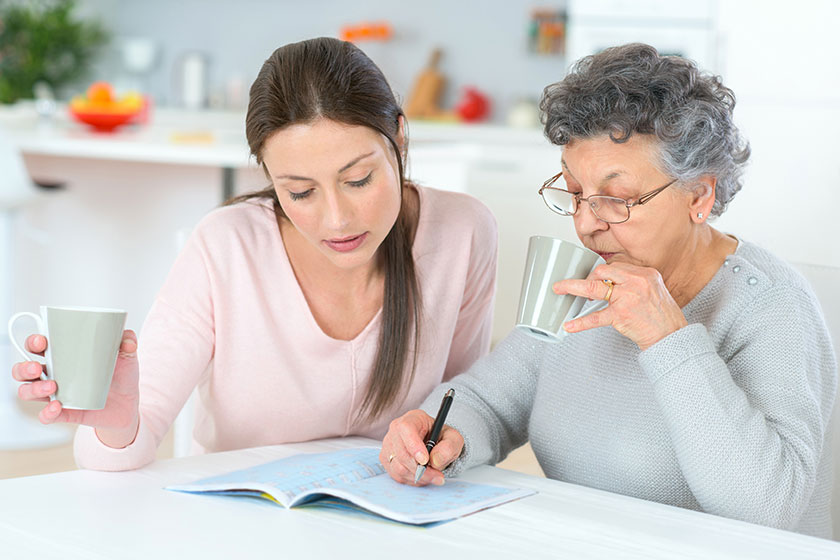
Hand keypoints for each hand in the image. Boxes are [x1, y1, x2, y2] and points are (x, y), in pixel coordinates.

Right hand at [11, 330, 140, 447]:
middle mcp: (54, 374)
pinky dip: (47, 413)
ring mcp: (57, 394)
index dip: (33, 342)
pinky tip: (57, 407)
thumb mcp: (127, 356)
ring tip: (51, 387)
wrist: (129, 404)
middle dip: (24, 368)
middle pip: (24, 370)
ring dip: (33, 389)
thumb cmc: (121, 376)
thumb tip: (128, 339)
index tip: (42, 341)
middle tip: (37, 368)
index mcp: (64, 356)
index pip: (38, 346)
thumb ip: (128, 342)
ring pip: (28, 392)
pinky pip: (46, 416)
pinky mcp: (64, 413)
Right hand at [379, 409, 463, 485]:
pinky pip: (396, 475)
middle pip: (401, 452)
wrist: (434, 445)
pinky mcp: (386, 459)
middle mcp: (396, 430)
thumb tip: (434, 460)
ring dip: (417, 476)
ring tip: (432, 476)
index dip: (414, 446)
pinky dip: (411, 480)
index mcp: (413, 418)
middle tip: (437, 475)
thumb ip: (449, 447)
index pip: (406, 429)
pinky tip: (422, 476)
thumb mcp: (454, 439)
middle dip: (420, 469)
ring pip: (398, 466)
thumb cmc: (441, 438)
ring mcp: (389, 444)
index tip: (425, 461)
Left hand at [554, 262, 687, 349]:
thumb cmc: (662, 316)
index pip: (616, 266)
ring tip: (559, 289)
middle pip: (602, 271)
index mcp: (645, 273)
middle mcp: (636, 281)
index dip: (601, 273)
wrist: (672, 336)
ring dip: (573, 287)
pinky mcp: (621, 315)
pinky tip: (570, 325)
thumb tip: (610, 284)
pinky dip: (581, 322)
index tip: (593, 279)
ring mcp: (627, 297)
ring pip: (594, 288)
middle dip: (587, 278)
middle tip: (576, 287)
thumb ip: (634, 283)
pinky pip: (596, 317)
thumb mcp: (653, 290)